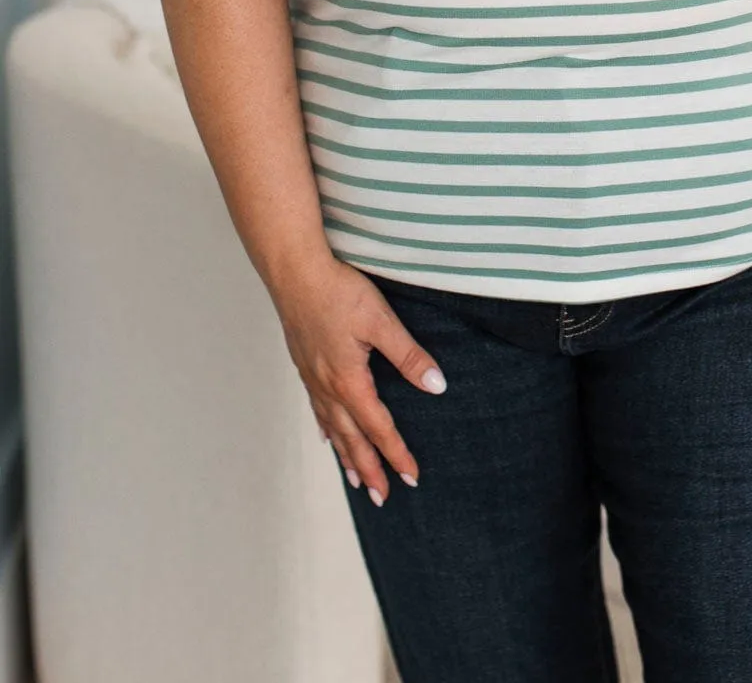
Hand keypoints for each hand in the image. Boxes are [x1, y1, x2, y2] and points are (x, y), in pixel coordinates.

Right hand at [269, 252, 446, 504]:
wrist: (294, 272)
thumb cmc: (338, 292)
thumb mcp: (381, 321)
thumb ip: (409, 356)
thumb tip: (437, 387)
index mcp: (349, 381)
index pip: (378, 428)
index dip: (396, 454)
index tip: (412, 477)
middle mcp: (328, 387)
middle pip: (352, 438)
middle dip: (369, 469)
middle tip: (382, 498)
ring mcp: (313, 378)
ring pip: (333, 428)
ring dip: (346, 456)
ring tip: (355, 481)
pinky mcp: (305, 365)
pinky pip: (317, 409)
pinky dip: (326, 429)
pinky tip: (327, 436)